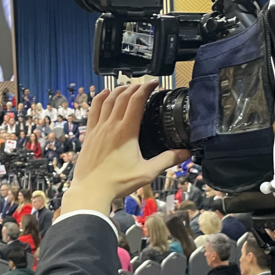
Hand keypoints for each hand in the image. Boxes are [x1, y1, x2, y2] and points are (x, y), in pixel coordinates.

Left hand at [60, 82, 190, 216]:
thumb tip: (185, 153)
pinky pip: (93, 110)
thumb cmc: (117, 182)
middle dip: (134, 87)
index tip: (154, 83)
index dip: (146, 88)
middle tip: (144, 86)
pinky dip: (100, 98)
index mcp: (126, 131)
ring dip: (118, 90)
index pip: (137, 101)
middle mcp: (111, 126)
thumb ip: (167, 160)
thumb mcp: (147, 172)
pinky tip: (104, 95)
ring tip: (127, 87)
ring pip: (107, 100)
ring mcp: (98, 129)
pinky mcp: (89, 134)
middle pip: (122, 97)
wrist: (91, 190)